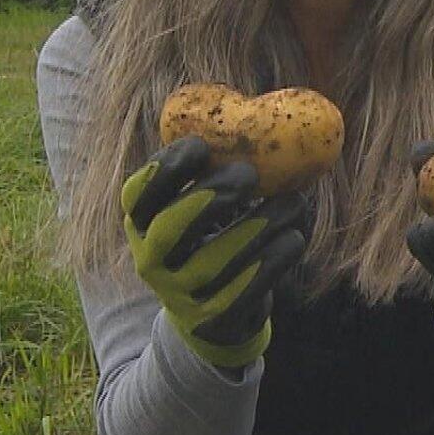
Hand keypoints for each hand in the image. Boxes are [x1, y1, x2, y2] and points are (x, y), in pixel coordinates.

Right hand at [121, 136, 307, 367]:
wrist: (212, 315)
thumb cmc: (212, 238)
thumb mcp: (199, 204)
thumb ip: (215, 166)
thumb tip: (267, 115)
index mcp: (141, 223)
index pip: (138, 194)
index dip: (164, 169)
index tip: (199, 145)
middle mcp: (151, 259)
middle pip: (172, 227)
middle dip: (212, 196)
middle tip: (250, 174)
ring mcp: (181, 294)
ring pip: (218, 259)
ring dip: (261, 224)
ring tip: (294, 202)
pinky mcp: (214, 319)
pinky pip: (247, 288)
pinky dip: (275, 258)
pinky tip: (295, 236)